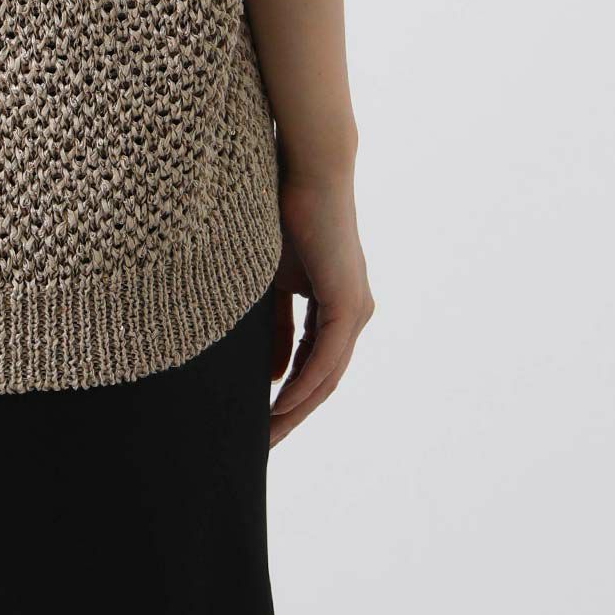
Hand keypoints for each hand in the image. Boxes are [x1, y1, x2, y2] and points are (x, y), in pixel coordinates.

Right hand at [269, 172, 373, 446]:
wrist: (308, 170)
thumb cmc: (283, 211)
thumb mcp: (270, 279)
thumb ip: (273, 325)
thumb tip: (270, 374)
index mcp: (335, 305)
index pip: (312, 364)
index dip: (287, 395)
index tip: (259, 419)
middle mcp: (353, 314)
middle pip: (322, 380)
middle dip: (291, 414)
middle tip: (262, 444)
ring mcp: (355, 310)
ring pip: (326, 376)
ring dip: (296, 409)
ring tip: (266, 436)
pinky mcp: (348, 303)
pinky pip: (324, 359)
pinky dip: (301, 385)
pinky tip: (278, 406)